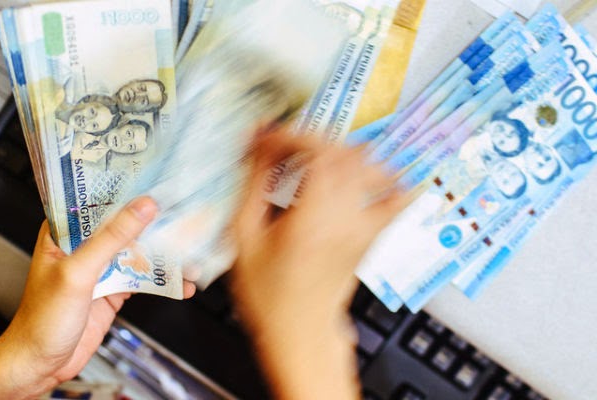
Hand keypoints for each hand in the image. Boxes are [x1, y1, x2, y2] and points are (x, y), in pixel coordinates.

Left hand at [0, 197, 195, 398]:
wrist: (40, 365)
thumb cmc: (41, 320)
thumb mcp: (79, 272)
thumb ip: (111, 238)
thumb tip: (142, 208)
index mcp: (64, 232)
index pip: (98, 199)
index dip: (128, 188)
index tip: (157, 180)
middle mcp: (84, 245)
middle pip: (126, 224)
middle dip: (156, 223)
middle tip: (184, 215)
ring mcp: (102, 267)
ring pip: (140, 250)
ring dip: (165, 254)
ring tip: (190, 253)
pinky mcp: (115, 289)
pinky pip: (146, 278)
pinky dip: (166, 280)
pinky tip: (182, 283)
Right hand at [232, 131, 403, 399]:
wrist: (301, 332)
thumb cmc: (268, 294)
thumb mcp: (246, 239)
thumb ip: (253, 187)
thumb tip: (259, 146)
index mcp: (312, 219)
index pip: (316, 154)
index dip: (292, 136)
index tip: (269, 137)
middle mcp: (347, 218)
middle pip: (344, 154)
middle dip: (311, 139)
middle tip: (285, 146)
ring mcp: (366, 226)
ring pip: (369, 168)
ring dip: (343, 152)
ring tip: (316, 157)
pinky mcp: (374, 235)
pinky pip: (396, 200)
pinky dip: (392, 180)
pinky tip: (375, 171)